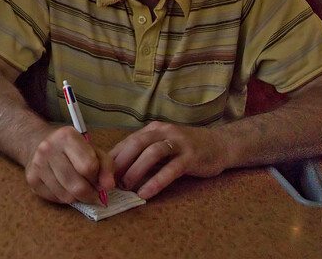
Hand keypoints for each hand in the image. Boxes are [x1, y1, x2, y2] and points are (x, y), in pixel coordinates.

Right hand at [24, 126, 115, 204]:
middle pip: (78, 186)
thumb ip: (106, 166)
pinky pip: (55, 199)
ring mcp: (37, 164)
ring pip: (67, 196)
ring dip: (77, 197)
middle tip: (92, 190)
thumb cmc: (69, 147)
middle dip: (90, 193)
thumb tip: (108, 185)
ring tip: (78, 186)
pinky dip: (64, 197)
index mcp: (67, 136)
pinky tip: (64, 186)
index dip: (98, 178)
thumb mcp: (91, 149)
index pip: (89, 167)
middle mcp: (48, 148)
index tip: (99, 179)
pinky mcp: (31, 179)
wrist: (36, 142)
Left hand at [108, 121, 228, 199]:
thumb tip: (118, 172)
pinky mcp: (191, 156)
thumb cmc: (186, 150)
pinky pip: (171, 169)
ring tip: (127, 187)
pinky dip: (156, 181)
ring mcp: (178, 142)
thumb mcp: (163, 147)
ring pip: (152, 153)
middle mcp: (163, 132)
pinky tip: (146, 193)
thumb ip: (144, 155)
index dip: (113, 158)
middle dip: (120, 163)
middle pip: (136, 144)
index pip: (127, 141)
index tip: (101, 173)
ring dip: (136, 171)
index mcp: (152, 129)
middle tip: (110, 182)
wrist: (221, 145)